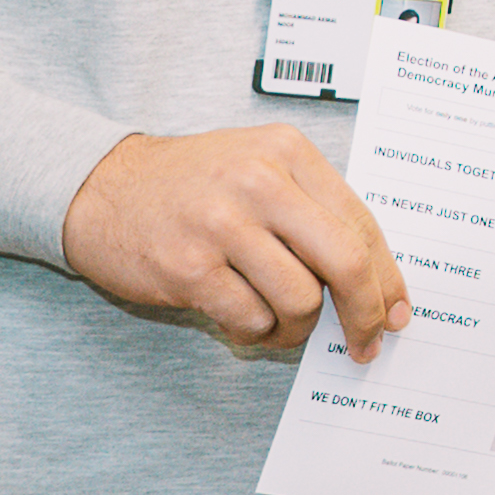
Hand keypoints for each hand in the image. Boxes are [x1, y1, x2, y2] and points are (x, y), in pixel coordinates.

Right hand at [63, 126, 405, 358]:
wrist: (98, 186)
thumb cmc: (190, 184)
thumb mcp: (258, 167)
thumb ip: (313, 209)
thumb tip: (374, 280)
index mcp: (288, 153)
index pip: (361, 223)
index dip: (387, 277)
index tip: (396, 312)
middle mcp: (259, 182)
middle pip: (343, 262)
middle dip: (363, 313)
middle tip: (364, 342)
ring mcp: (222, 225)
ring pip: (300, 300)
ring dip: (297, 328)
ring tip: (280, 324)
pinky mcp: (188, 267)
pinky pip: (251, 319)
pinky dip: (257, 333)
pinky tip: (245, 322)